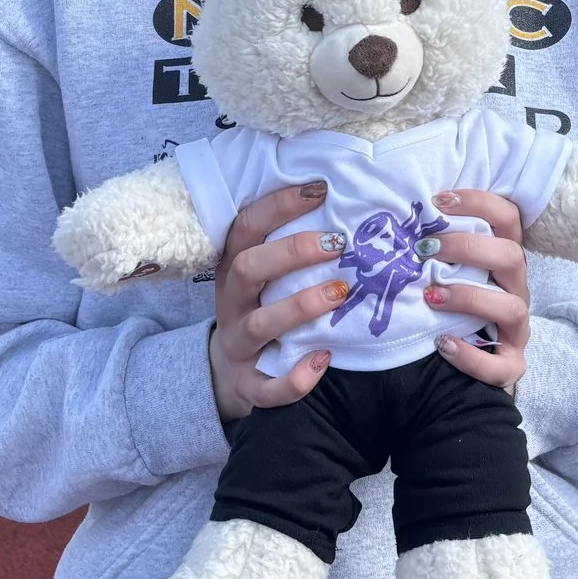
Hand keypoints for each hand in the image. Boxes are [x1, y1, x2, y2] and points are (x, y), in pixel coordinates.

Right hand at [209, 180, 343, 424]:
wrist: (230, 373)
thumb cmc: (262, 309)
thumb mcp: (263, 277)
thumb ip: (289, 250)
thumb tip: (346, 211)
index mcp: (233, 268)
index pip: (246, 228)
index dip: (279, 206)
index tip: (319, 191)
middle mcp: (231, 303)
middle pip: (247, 269)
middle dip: (292, 252)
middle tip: (337, 243)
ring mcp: (238, 345)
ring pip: (260, 325)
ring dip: (300, 306)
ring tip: (339, 293)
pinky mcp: (248, 384)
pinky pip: (267, 387)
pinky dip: (295, 378)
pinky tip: (324, 359)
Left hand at [423, 187, 531, 391]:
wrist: (461, 369)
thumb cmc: (448, 307)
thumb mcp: (445, 273)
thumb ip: (432, 249)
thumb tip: (390, 222)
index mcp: (503, 261)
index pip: (507, 218)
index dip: (479, 203)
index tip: (438, 201)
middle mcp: (515, 289)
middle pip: (512, 256)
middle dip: (468, 248)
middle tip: (426, 248)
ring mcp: (517, 329)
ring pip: (513, 307)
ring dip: (470, 298)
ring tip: (432, 297)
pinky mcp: (511, 365)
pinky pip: (503, 365)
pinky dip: (472, 356)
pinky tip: (444, 344)